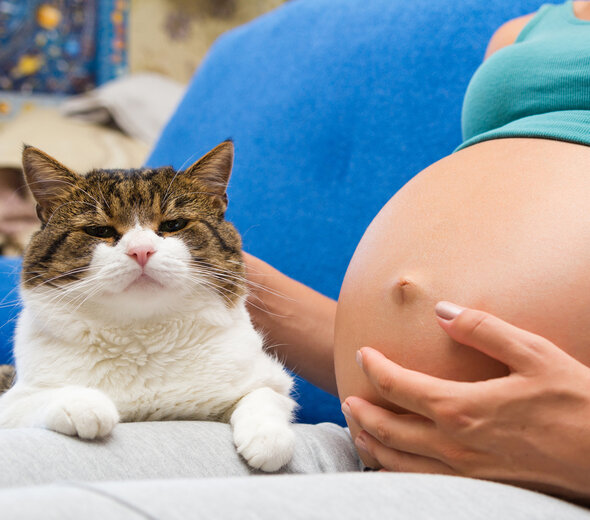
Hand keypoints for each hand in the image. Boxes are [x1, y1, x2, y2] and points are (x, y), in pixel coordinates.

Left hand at [342, 302, 589, 502]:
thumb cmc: (576, 403)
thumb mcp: (534, 354)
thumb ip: (482, 330)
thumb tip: (441, 310)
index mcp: (461, 408)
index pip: (397, 386)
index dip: (374, 368)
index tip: (362, 353)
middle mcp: (454, 445)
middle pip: (387, 429)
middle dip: (361, 411)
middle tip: (347, 398)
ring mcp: (464, 473)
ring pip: (398, 462)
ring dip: (371, 443)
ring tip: (357, 429)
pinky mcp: (477, 490)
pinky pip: (420, 484)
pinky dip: (396, 470)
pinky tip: (393, 463)